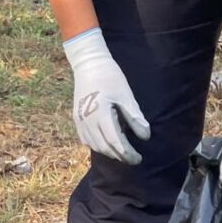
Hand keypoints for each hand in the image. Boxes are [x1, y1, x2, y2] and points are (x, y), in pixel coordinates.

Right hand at [63, 27, 149, 165]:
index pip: (115, 142)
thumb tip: (145, 136)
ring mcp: (79, 121)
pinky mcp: (76, 119)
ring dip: (109, 152)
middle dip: (120, 156)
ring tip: (122, 152)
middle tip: (133, 158)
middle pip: (105, 147)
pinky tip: (107, 144)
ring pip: (94, 146)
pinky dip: (97, 146)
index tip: (138, 158)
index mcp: (101, 114)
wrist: (88, 64)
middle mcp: (87, 121)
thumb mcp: (126, 95)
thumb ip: (134, 117)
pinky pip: (86, 140)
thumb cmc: (110, 77)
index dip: (127, 153)